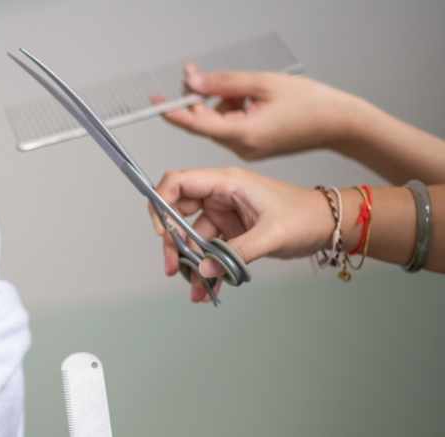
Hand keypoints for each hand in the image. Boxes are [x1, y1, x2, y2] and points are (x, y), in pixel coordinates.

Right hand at [149, 167, 332, 302]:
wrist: (329, 226)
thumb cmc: (306, 216)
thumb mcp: (272, 234)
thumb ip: (235, 252)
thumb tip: (204, 269)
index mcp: (227, 182)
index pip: (178, 182)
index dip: (161, 203)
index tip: (163, 231)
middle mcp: (220, 195)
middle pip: (178, 212)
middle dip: (172, 241)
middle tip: (173, 267)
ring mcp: (224, 213)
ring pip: (192, 236)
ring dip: (190, 261)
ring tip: (196, 286)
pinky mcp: (231, 230)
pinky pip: (209, 249)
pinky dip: (206, 268)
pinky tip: (207, 287)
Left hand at [155, 64, 370, 159]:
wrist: (341, 123)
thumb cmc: (311, 103)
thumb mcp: (263, 84)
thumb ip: (223, 83)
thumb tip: (192, 82)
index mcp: (243, 133)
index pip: (196, 124)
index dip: (173, 112)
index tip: (155, 102)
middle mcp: (242, 147)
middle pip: (205, 121)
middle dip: (201, 97)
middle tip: (197, 73)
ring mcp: (247, 149)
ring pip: (219, 122)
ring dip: (222, 102)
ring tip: (251, 91)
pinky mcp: (253, 146)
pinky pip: (232, 126)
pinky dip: (235, 110)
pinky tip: (255, 101)